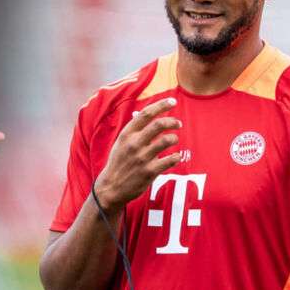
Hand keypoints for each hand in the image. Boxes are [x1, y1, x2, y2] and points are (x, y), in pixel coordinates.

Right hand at [95, 98, 181, 212]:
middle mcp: (134, 144)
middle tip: (178, 124)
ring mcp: (142, 158)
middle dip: (172, 121)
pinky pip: (170, 160)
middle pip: (159, 124)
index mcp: (126, 134)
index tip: (172, 102)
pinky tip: (175, 157)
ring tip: (174, 140)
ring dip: (175, 138)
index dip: (161, 105)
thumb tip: (144, 113)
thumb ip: (133, 129)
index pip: (146, 114)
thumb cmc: (118, 162)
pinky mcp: (150, 172)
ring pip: (167, 140)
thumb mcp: (121, 143)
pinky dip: (176, 157)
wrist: (111, 187)